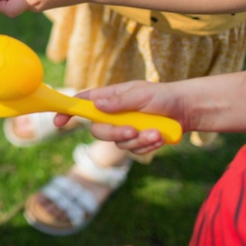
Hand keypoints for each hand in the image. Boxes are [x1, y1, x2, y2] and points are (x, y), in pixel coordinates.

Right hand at [55, 80, 190, 154]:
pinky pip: (134, 150)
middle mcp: (114, 114)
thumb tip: (96, 105)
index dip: (68, 111)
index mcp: (111, 97)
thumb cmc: (164, 96)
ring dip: (138, 140)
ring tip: (156, 132)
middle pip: (98, 130)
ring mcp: (125, 128)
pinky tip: (159, 137)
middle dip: (115, 133)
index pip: (83, 103)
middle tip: (133, 130)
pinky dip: (147, 146)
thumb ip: (119, 102)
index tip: (58, 123)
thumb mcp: (142, 95)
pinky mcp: (137, 141)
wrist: (187, 110)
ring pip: (118, 143)